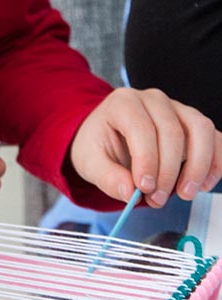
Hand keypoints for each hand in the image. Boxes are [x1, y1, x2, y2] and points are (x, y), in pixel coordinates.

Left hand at [70, 87, 221, 205]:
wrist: (108, 135)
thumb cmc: (99, 144)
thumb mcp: (90, 161)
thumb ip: (107, 177)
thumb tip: (129, 193)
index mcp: (123, 103)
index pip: (141, 128)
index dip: (147, 160)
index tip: (144, 188)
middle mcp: (153, 100)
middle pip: (172, 131)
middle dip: (168, 171)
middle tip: (156, 199)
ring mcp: (177, 108)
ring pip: (200, 130)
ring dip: (198, 166)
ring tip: (185, 194)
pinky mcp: (193, 124)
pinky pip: (214, 138)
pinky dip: (216, 162)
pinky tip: (203, 185)